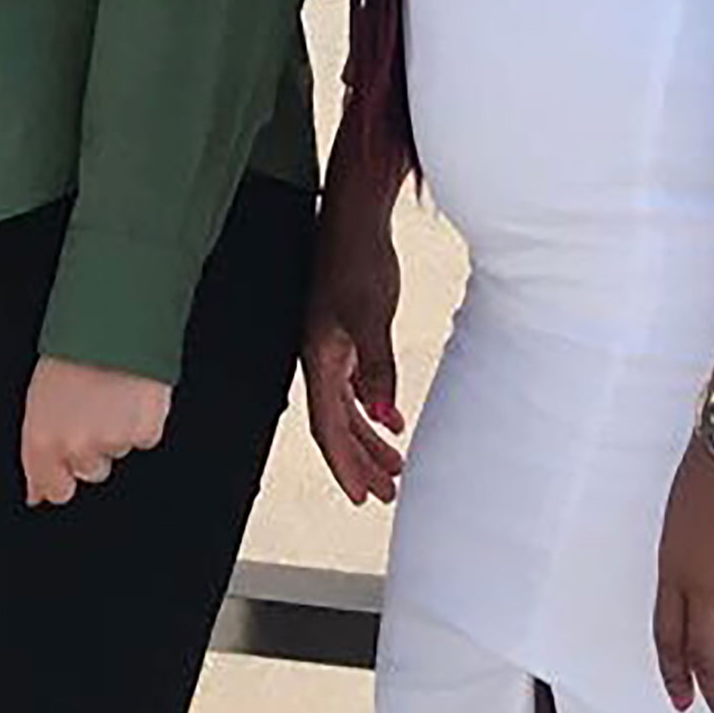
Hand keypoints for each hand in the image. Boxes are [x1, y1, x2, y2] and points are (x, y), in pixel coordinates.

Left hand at [21, 358, 172, 508]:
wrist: (112, 318)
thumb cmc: (72, 350)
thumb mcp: (39, 399)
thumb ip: (38, 453)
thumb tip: (37, 495)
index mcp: (43, 441)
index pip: (55, 490)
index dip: (63, 476)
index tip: (68, 463)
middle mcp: (76, 447)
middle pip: (91, 471)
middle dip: (93, 447)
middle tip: (92, 407)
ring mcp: (112, 441)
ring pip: (118, 450)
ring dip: (118, 428)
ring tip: (111, 389)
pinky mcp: (145, 431)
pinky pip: (144, 437)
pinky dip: (142, 418)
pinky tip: (131, 390)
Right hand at [298, 181, 409, 506]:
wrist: (356, 216)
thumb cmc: (358, 258)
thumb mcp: (371, 313)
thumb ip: (377, 364)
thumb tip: (382, 412)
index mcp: (319, 358)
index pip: (327, 427)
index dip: (344, 464)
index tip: (363, 496)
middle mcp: (321, 357)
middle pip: (338, 424)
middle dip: (361, 461)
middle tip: (385, 493)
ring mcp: (334, 345)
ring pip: (348, 406)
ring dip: (369, 437)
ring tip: (394, 465)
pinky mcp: (348, 331)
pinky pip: (357, 383)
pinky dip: (374, 406)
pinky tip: (393, 418)